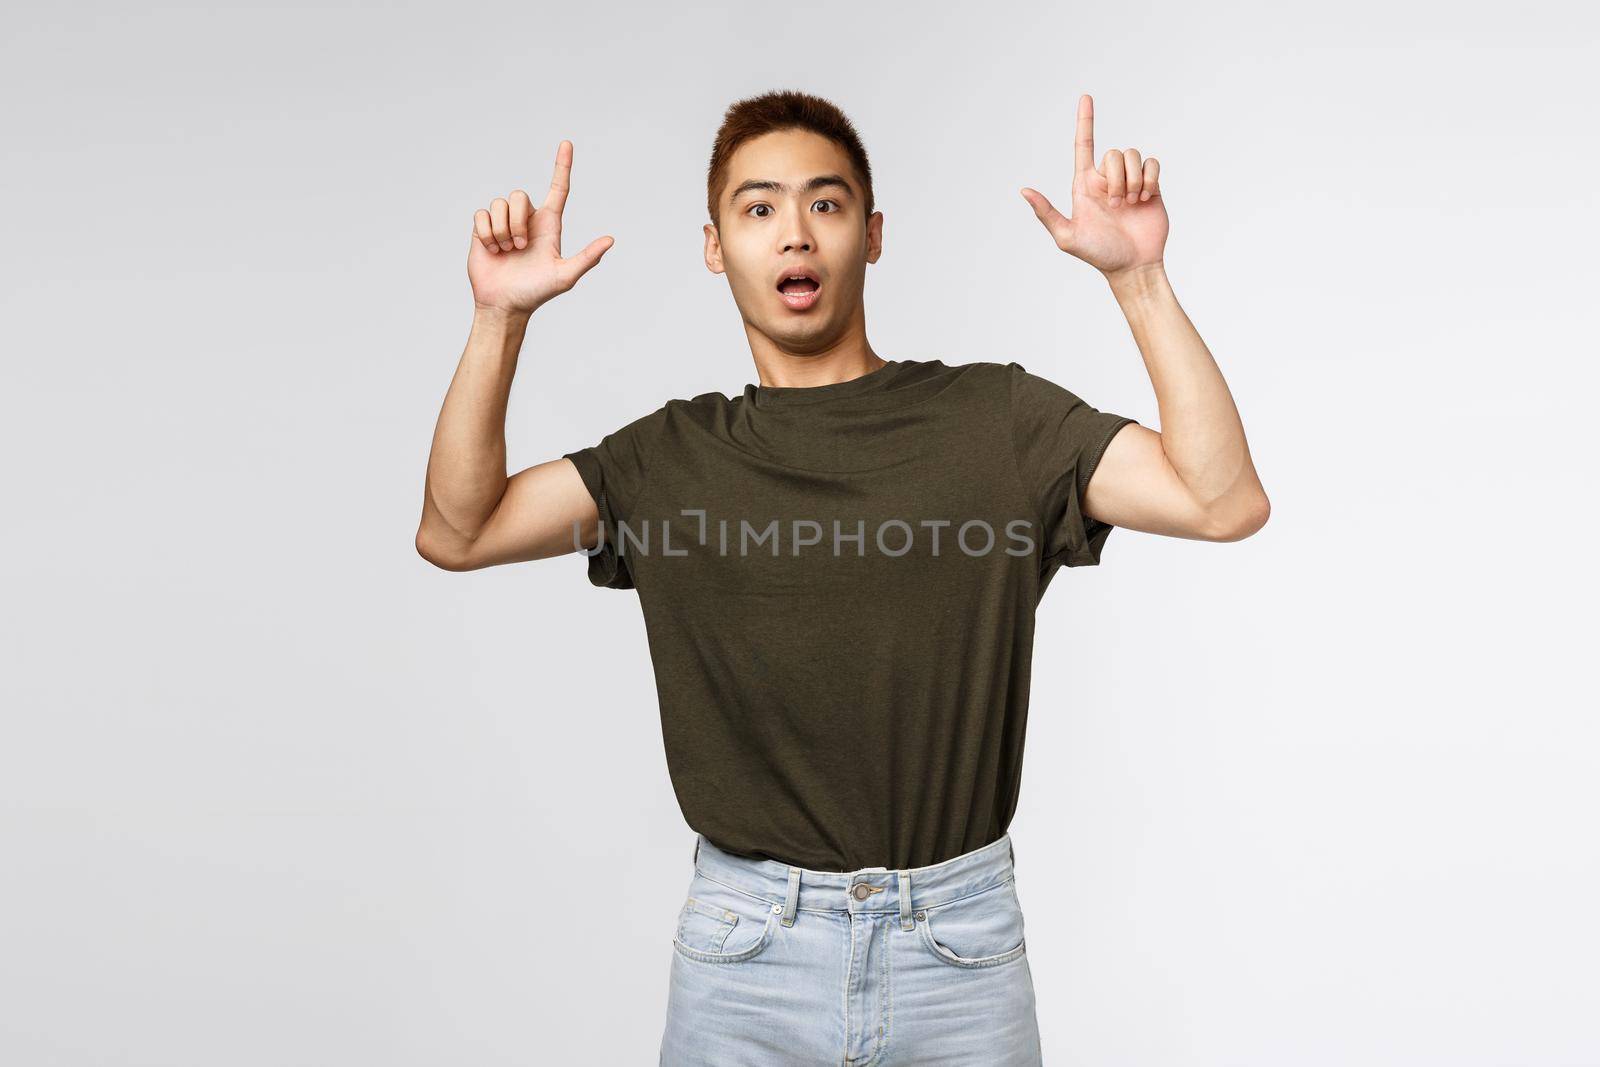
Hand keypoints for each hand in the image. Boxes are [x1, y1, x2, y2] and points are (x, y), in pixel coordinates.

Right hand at [468, 140, 613, 315]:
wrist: (504, 305)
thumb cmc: (536, 292)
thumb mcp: (565, 276)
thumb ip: (587, 258)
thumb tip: (610, 240)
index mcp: (550, 225)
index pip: (559, 189)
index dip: (562, 166)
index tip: (567, 143)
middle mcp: (528, 219)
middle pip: (519, 196)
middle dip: (517, 223)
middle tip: (520, 248)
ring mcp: (505, 223)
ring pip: (499, 204)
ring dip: (501, 232)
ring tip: (506, 252)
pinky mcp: (484, 228)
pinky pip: (481, 214)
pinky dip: (485, 233)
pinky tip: (492, 250)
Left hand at [1020, 95, 1166, 281]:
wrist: (1133, 266)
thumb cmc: (1099, 254)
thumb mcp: (1067, 237)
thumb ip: (1046, 213)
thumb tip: (1023, 190)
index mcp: (1084, 185)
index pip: (1083, 145)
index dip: (1085, 121)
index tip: (1085, 97)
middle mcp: (1106, 179)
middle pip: (1114, 153)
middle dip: (1117, 178)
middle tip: (1116, 205)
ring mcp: (1129, 181)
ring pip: (1133, 155)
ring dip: (1132, 180)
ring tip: (1131, 204)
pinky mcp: (1151, 186)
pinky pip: (1152, 163)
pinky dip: (1149, 178)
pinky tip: (1146, 198)